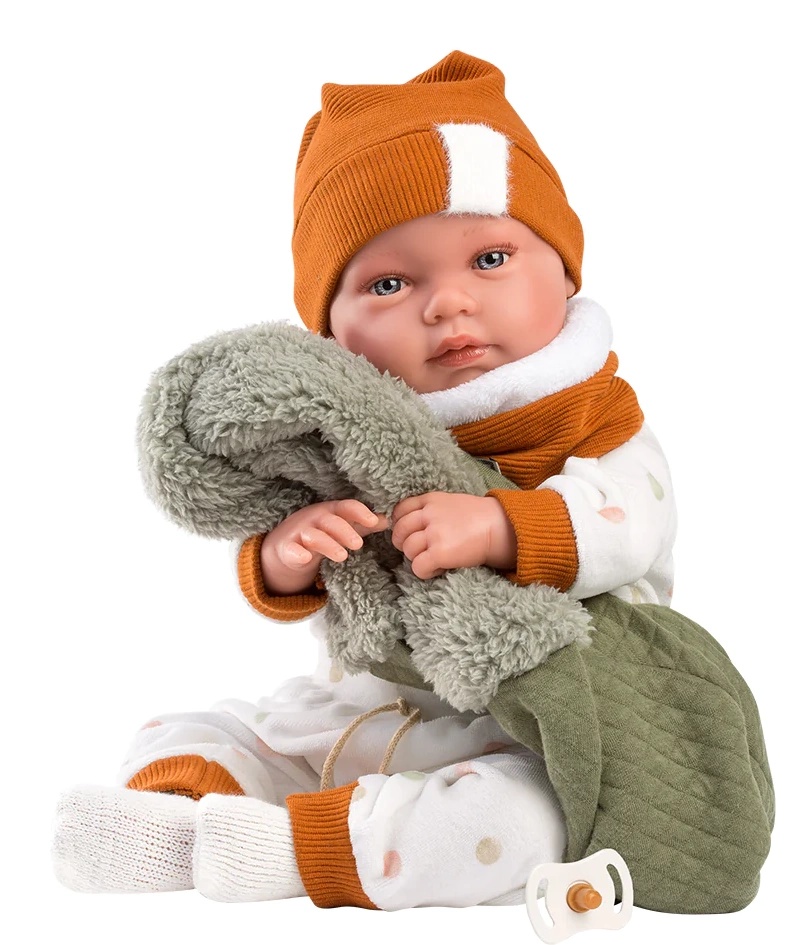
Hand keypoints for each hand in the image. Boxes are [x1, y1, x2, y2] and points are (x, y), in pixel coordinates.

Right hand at [261, 499, 388, 594]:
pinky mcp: (287, 549)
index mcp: (331, 512)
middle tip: (358, 544)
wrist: (286, 545)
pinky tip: (305, 558)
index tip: (375, 521)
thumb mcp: (342, 527)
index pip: (346, 507)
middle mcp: (315, 519)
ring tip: (342, 556)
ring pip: (313, 536)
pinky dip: (297, 553)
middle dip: (345, 531)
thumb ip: (363, 525)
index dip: (360, 512)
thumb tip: (389, 520)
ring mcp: (300, 533)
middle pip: (330, 521)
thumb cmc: (321, 532)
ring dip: (327, 544)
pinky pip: (291, 550)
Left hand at [390, 492, 516, 578]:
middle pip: (399, 532)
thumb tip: (409, 525)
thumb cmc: (478, 518)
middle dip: (405, 544)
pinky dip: (425, 571)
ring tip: (435, 559)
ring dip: (418, 558)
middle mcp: (429, 514)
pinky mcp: (440, 553)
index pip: (399, 511)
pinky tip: (439, 568)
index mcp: (430, 500)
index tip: (411, 534)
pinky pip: (418, 567)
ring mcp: (434, 533)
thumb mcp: (450, 502)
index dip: (401, 525)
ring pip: (408, 550)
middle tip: (421, 551)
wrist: (500, 527)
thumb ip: (429, 509)